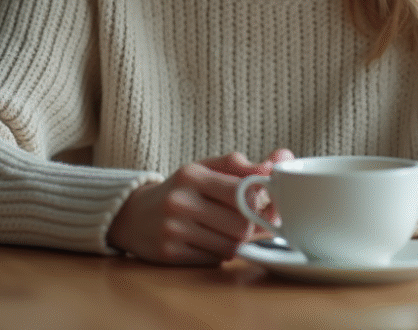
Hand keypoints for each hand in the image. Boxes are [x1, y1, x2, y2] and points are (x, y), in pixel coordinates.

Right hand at [107, 148, 294, 264]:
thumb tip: (284, 158)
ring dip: (235, 242)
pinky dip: (218, 254)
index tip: (261, 204)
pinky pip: (214, 260)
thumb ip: (244, 165)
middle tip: (244, 222)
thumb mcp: (206, 169)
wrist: (134, 215)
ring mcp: (172, 229)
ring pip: (230, 246)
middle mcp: (179, 201)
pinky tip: (207, 242)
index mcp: (192, 175)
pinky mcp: (169, 254)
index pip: (242, 193)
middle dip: (249, 227)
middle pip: (240, 226)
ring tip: (223, 231)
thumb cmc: (182, 189)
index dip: (260, 203)